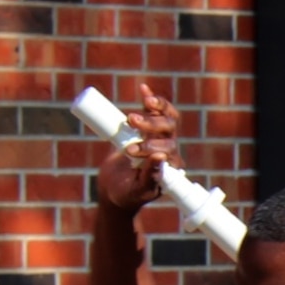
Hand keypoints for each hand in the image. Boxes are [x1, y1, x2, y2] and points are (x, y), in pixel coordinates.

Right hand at [95, 82, 179, 213]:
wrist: (114, 190)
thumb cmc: (127, 195)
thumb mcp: (137, 189)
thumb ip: (149, 176)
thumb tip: (160, 157)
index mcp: (170, 166)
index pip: (170, 149)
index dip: (154, 144)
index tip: (132, 150)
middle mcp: (168, 151)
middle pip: (169, 130)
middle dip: (151, 124)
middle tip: (131, 122)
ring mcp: (158, 139)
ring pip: (164, 118)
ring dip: (152, 110)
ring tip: (134, 110)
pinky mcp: (146, 130)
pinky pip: (152, 112)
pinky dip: (150, 100)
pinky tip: (144, 89)